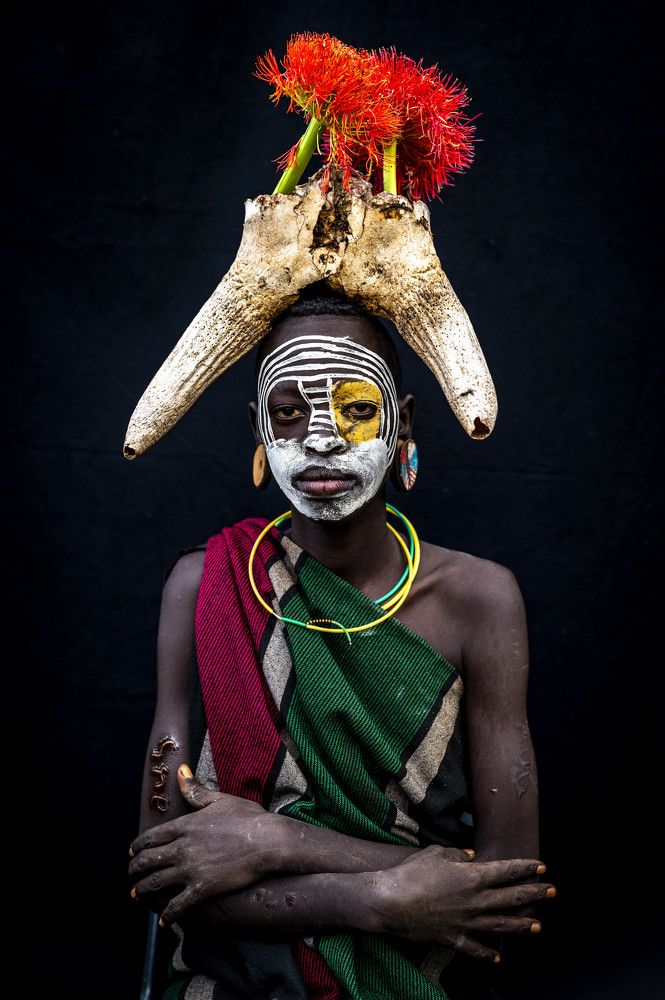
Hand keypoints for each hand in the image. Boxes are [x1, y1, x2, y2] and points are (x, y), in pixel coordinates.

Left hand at [128, 765, 279, 925]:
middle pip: (148, 860)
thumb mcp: (220, 800)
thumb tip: (181, 771)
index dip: (138, 846)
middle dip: (135, 869)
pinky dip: (168, 914)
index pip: (151, 837)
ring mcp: (190, 869)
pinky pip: (178, 905)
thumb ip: (196, 790)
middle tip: (131, 874)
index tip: (132, 852)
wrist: (267, 841)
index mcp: (185, 826)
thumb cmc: (247, 818)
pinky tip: (163, 920)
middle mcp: (182, 848)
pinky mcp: (202, 888)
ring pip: (156, 883)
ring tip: (136, 895)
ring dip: (142, 890)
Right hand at [373, 845, 555, 962]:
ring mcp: (466, 922)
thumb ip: (455, 853)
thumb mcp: (435, 853)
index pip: (506, 871)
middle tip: (551, 892)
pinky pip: (476, 949)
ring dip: (521, 925)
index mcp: (472, 876)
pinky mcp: (453, 938)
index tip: (540, 865)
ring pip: (501, 925)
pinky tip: (498, 958)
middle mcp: (475, 901)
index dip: (524, 867)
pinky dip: (488, 955)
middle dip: (534, 894)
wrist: (391, 902)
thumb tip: (468, 855)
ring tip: (537, 926)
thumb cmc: (411, 873)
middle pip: (511, 898)